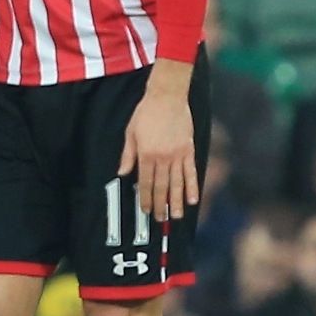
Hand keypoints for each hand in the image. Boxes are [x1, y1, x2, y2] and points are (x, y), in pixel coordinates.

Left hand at [117, 60, 196, 221]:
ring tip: (176, 216)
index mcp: (146, 154)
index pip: (145, 182)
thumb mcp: (131, 132)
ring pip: (177, 183)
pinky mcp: (188, 150)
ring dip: (176, 202)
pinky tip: (192, 200)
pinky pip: (191, 172)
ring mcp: (177, 155)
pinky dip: (192, 187)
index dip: (146, 198)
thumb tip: (122, 172)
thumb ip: (128, 154)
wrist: (167, 96)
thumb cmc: (146, 112)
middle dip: (160, 205)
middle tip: (160, 219)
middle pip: (161, 187)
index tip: (146, 210)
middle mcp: (162, 157)